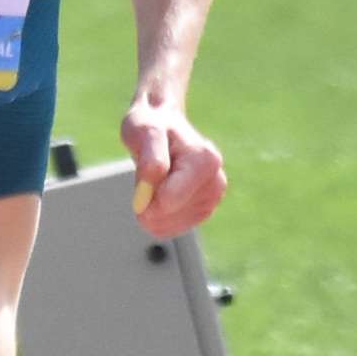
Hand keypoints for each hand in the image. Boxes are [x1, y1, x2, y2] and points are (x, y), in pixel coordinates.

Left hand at [120, 99, 225, 235]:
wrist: (161, 126)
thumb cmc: (151, 126)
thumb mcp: (144, 132)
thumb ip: (151, 158)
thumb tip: (154, 182)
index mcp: (206, 160)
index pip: (169, 200)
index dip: (145, 198)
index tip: (139, 182)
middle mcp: (216, 181)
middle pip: (169, 215)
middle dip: (148, 205)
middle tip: (145, 178)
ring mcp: (213, 198)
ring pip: (171, 226)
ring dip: (152, 212)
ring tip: (153, 183)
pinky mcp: (204, 210)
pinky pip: (174, 229)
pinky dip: (158, 219)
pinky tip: (157, 198)